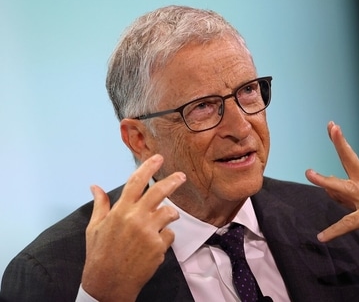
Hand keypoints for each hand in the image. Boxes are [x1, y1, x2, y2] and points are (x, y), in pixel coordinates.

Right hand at [81, 154, 184, 300]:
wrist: (108, 283)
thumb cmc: (99, 255)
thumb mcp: (94, 228)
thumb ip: (100, 205)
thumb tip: (95, 186)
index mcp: (120, 211)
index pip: (136, 182)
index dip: (148, 167)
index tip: (158, 158)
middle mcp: (136, 218)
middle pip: (160, 192)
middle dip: (173, 181)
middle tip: (181, 176)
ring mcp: (149, 232)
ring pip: (169, 213)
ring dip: (169, 215)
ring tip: (164, 221)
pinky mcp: (159, 246)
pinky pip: (169, 234)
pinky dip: (164, 238)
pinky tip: (153, 246)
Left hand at [305, 121, 358, 267]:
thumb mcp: (357, 204)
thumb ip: (341, 195)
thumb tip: (327, 185)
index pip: (349, 158)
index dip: (341, 142)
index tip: (332, 125)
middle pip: (352, 162)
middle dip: (343, 145)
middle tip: (334, 129)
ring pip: (345, 189)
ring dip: (326, 181)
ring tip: (309, 174)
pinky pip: (348, 224)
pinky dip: (334, 231)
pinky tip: (321, 236)